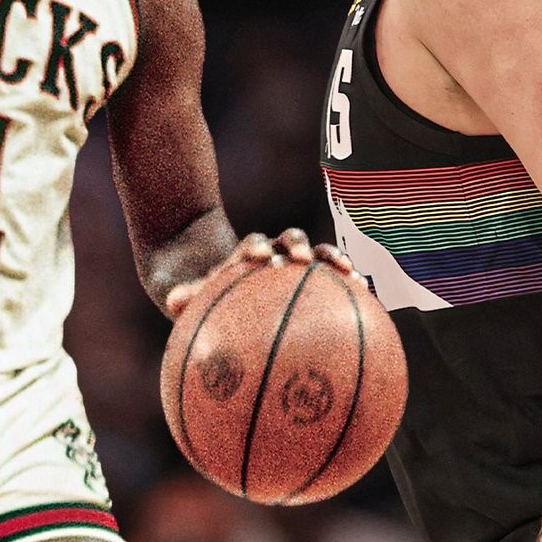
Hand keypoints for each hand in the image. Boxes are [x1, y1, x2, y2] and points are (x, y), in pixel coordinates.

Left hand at [165, 227, 356, 318]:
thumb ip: (184, 294)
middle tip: (301, 258)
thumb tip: (172, 300)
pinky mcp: (305, 276)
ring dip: (327, 258)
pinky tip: (369, 298)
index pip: (252, 246)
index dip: (256, 249)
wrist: (215, 272)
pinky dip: (346, 283)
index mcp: (242, 255)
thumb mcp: (184, 290)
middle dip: (295, 246)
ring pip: (313, 255)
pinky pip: (329, 279)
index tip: (260, 257)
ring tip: (348, 271)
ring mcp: (290, 263)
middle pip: (286, 241)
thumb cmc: (197, 286)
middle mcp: (270, 253)